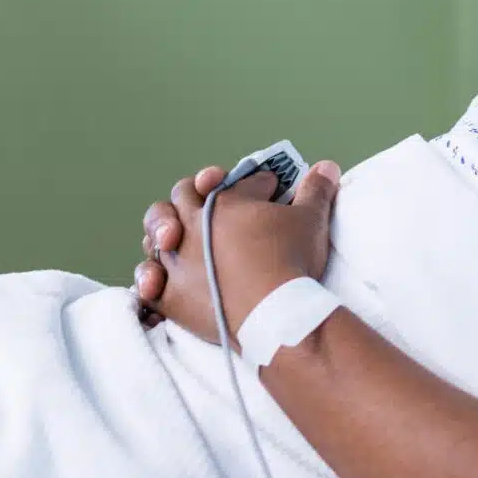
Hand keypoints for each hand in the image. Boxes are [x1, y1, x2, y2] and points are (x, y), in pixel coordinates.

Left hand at [134, 161, 340, 344]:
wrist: (274, 312)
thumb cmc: (291, 259)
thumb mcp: (312, 218)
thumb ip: (316, 190)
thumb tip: (326, 166)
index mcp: (225, 201)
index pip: (241, 182)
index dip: (259, 183)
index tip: (272, 188)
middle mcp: (192, 225)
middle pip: (182, 196)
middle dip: (196, 192)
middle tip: (213, 196)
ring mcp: (177, 260)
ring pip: (156, 237)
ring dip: (164, 234)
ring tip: (175, 239)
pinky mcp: (171, 296)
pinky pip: (151, 284)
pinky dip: (152, 281)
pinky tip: (157, 281)